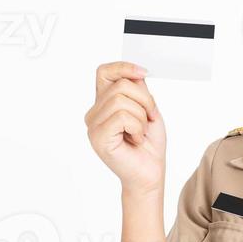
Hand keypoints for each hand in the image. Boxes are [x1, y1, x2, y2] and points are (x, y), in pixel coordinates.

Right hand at [84, 61, 165, 194]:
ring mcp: (93, 126)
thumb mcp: (147, 109)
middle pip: (120, 85)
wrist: (149, 174)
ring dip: (141, 116)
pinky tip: (135, 140)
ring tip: (140, 132)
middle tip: (148, 120)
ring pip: (121, 100)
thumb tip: (136, 72)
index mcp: (103, 103)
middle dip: (144, 101)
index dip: (124, 67)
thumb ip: (138, 90)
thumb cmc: (148, 145)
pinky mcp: (98, 137)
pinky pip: (122, 117)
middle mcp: (94, 113)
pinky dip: (137, 127)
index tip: (144, 73)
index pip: (104, 72)